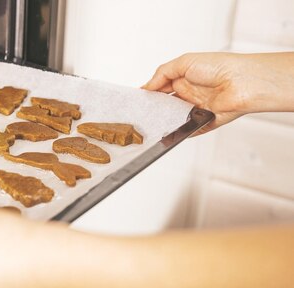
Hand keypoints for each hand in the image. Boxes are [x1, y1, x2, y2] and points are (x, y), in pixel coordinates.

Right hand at [143, 52, 293, 134]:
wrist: (242, 82)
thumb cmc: (219, 66)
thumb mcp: (184, 62)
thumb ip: (162, 74)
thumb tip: (146, 87)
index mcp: (184, 78)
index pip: (161, 88)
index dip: (149, 94)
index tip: (137, 101)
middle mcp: (190, 94)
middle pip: (166, 105)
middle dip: (155, 109)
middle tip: (142, 114)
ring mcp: (197, 109)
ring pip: (175, 119)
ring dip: (166, 121)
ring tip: (153, 123)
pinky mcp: (205, 122)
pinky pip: (189, 131)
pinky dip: (180, 133)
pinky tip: (169, 132)